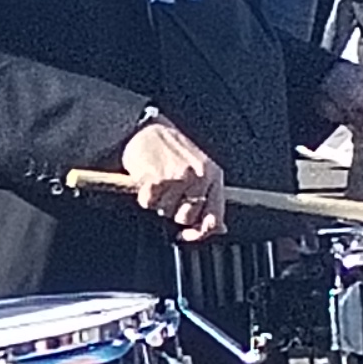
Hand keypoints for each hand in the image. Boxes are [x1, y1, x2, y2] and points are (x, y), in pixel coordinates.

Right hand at [121, 116, 225, 240]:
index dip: (200, 231)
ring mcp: (177, 178)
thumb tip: (218, 228)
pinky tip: (147, 181)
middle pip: (186, 217)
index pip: (213, 216)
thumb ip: (210, 198)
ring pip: (166, 212)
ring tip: (158, 182)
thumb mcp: (199, 170)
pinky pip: (149, 203)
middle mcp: (197, 177)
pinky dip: (145, 197)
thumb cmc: (171, 150)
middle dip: (174, 210)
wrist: (144, 129)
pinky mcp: (156, 179)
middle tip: (168, 192)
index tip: (186, 234)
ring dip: (158, 203)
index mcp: (212, 175)